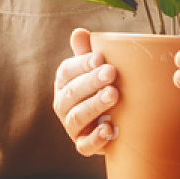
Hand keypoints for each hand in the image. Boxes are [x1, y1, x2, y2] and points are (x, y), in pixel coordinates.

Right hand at [53, 29, 117, 156]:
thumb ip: (87, 53)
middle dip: (91, 82)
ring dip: (94, 105)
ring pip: (77, 117)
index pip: (66, 72)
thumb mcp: (96, 69)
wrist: (116, 120)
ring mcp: (72, 127)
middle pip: (72, 93)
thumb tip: (79, 32)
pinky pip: (84, 146)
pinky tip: (108, 128)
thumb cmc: (102, 88)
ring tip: (113, 95)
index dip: (81, 64)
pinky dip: (95, 139)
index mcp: (64, 83)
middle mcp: (63, 105)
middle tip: (111, 72)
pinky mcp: (83, 145)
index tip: (100, 57)